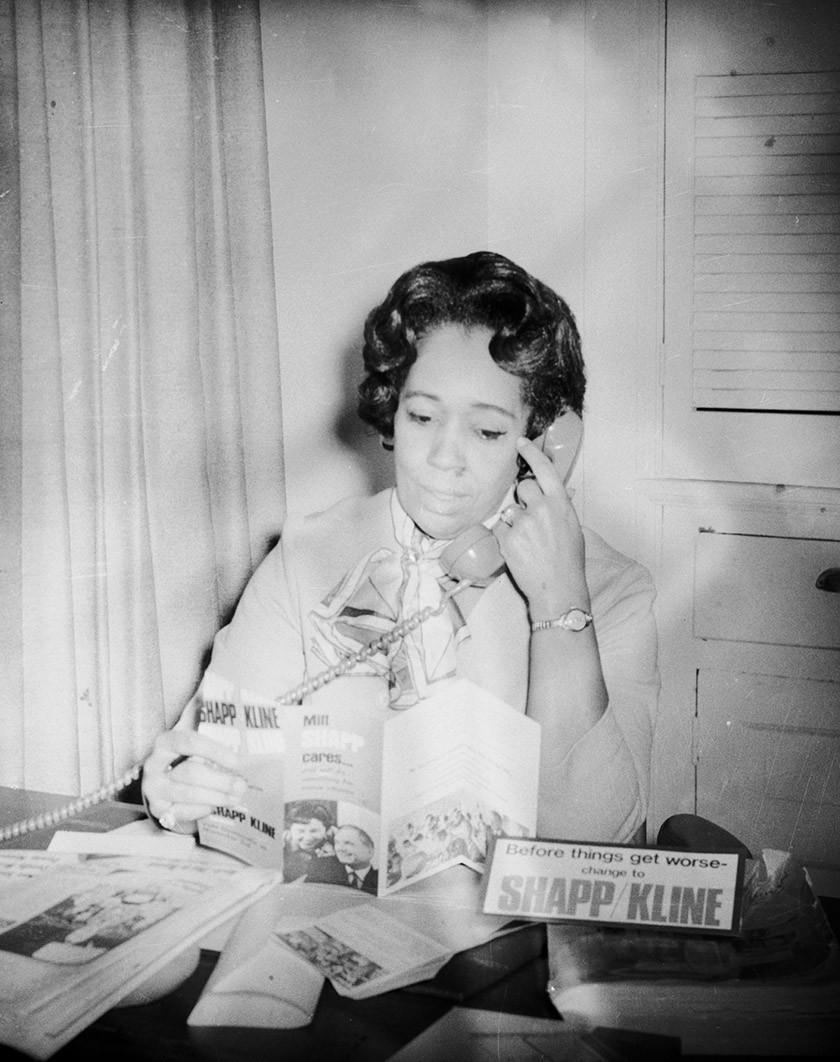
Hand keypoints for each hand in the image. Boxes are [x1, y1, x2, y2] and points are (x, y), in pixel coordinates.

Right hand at [142, 728, 247, 832]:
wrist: (162, 782)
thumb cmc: (184, 760)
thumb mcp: (193, 748)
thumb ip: (213, 749)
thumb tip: (240, 756)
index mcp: (165, 742)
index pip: (189, 742)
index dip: (215, 751)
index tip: (237, 761)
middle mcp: (154, 765)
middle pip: (191, 772)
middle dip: (220, 780)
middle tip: (241, 785)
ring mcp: (153, 788)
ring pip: (189, 793)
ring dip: (216, 796)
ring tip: (235, 797)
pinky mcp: (157, 808)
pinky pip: (183, 811)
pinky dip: (203, 809)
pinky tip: (216, 805)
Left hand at [493, 436, 588, 617]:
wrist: (558, 588)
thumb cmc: (568, 562)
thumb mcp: (572, 528)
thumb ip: (560, 508)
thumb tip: (557, 493)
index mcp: (561, 504)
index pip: (544, 469)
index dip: (531, 453)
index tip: (521, 443)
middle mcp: (542, 508)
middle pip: (522, 487)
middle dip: (523, 499)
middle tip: (531, 520)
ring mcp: (523, 522)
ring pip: (510, 510)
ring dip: (514, 522)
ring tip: (528, 543)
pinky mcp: (507, 537)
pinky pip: (500, 528)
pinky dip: (505, 538)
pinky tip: (519, 551)